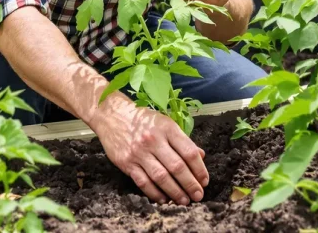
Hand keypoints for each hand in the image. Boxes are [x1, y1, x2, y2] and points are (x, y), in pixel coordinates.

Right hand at [91, 99, 208, 204]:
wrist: (112, 115)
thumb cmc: (142, 119)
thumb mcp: (165, 123)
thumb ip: (182, 140)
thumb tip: (201, 156)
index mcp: (167, 128)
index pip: (189, 152)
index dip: (199, 169)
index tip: (204, 181)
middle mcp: (154, 140)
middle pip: (177, 167)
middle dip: (190, 184)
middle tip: (198, 195)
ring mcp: (139, 152)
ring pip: (161, 177)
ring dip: (175, 192)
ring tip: (184, 201)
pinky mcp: (126, 163)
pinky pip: (143, 182)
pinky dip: (155, 193)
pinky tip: (164, 199)